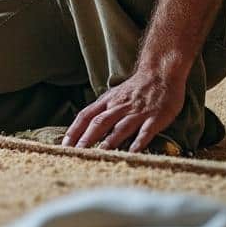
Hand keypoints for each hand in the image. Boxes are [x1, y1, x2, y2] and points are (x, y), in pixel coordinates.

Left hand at [61, 69, 183, 152]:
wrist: (161, 72)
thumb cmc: (136, 88)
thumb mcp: (114, 96)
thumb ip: (101, 111)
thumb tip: (84, 130)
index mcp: (107, 102)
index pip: (85, 116)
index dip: (74, 131)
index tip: (64, 145)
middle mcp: (120, 107)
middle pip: (100, 122)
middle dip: (87, 138)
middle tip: (77, 153)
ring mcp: (137, 112)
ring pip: (120, 127)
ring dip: (110, 141)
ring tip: (100, 154)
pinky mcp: (155, 117)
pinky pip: (145, 131)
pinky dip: (138, 142)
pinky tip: (133, 153)